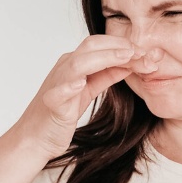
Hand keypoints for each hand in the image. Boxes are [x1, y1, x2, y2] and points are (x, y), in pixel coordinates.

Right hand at [16, 35, 162, 159]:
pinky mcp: (51, 104)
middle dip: (118, 47)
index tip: (147, 51)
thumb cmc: (60, 113)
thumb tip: (129, 63)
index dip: (123, 45)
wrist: (35, 137)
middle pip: (90, 47)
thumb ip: (106, 75)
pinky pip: (59, 92)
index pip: (100, 45)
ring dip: (103, 58)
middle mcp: (64, 69)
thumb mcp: (88, 90)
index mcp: (74, 64)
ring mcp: (56, 84)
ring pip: (77, 63)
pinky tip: (80, 83)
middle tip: (142, 51)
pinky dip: (69, 85)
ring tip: (124, 57)